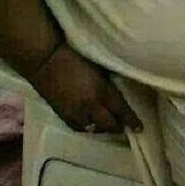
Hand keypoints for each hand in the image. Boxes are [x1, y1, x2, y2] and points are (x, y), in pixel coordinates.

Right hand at [28, 43, 143, 133]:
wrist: (44, 60)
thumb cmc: (74, 56)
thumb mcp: (99, 68)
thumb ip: (109, 83)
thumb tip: (117, 93)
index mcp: (101, 91)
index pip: (121, 111)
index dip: (132, 121)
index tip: (140, 129)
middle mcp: (90, 106)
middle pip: (109, 125)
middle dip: (118, 127)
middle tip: (125, 126)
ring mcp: (75, 113)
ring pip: (94, 129)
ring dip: (103, 128)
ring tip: (109, 124)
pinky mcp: (62, 115)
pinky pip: (79, 128)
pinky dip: (88, 127)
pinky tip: (91, 123)